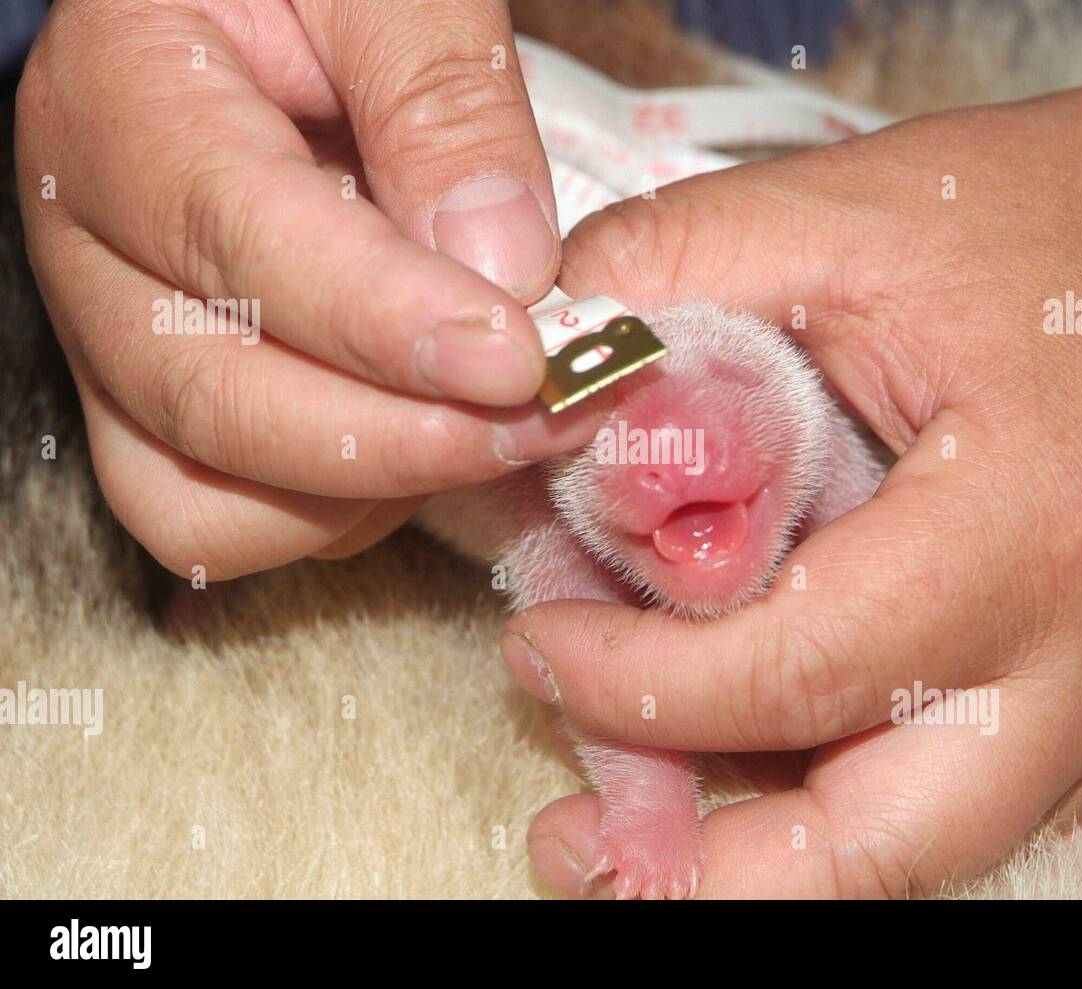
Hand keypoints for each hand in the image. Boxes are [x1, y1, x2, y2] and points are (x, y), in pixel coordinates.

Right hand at [16, 0, 596, 578]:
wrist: (261, 15)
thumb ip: (443, 101)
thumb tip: (503, 270)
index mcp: (126, 103)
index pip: (236, 240)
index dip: (384, 322)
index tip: (520, 360)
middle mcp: (93, 242)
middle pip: (211, 399)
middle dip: (397, 439)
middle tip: (548, 414)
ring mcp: (116, 340)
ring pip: (202, 496)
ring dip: (367, 491)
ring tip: (497, 425)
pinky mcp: (163, 405)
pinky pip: (230, 515)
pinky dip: (341, 509)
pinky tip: (431, 436)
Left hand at [501, 3, 1081, 896]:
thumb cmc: (1066, 225)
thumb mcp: (854, 209)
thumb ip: (678, 267)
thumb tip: (542, 358)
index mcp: (1029, 527)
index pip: (800, 673)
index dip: (640, 686)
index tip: (543, 643)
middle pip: (882, 848)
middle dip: (709, 870)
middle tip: (580, 840)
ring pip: (923, 854)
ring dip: (774, 861)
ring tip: (640, 835)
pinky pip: (969, 809)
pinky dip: (850, 808)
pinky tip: (765, 767)